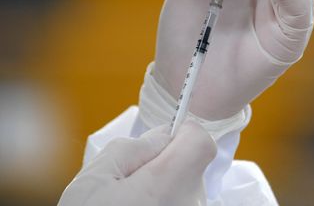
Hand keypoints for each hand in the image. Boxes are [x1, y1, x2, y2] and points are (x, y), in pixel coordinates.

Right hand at [58, 120, 215, 205]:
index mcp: (169, 185)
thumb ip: (132, 148)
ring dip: (164, 191)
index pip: (201, 142)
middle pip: (191, 167)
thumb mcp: (94, 179)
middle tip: (129, 184)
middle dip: (165, 165)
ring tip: (130, 205)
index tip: (159, 143)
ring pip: (185, 190)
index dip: (182, 134)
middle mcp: (191, 204)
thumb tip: (162, 135)